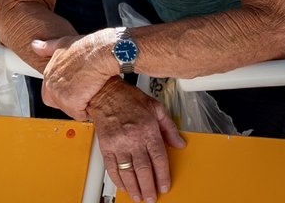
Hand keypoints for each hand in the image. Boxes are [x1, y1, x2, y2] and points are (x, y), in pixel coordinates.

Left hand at [33, 30, 116, 119]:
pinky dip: (88, 111)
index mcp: (48, 73)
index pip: (50, 93)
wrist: (98, 52)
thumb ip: (48, 47)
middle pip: (60, 103)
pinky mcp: (72, 102)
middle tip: (84, 90)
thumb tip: (34, 46)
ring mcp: (60, 94)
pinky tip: (93, 96)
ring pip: (70, 110)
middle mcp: (51, 85)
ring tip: (89, 90)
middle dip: (73, 100)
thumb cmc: (85, 48)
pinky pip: (80, 115)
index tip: (75, 87)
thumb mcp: (63, 43)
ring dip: (81, 105)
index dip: (65, 92)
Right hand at [89, 78, 184, 202]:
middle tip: (151, 197)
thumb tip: (179, 143)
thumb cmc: (129, 99)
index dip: (163, 176)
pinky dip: (118, 181)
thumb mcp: (155, 107)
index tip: (165, 186)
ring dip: (134, 188)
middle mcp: (133, 138)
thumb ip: (169, 127)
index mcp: (148, 129)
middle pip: (144, 170)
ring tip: (139, 197)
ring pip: (128, 173)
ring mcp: (118, 143)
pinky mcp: (106, 146)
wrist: (106, 92)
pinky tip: (124, 186)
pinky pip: (112, 168)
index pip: (159, 159)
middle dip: (149, 188)